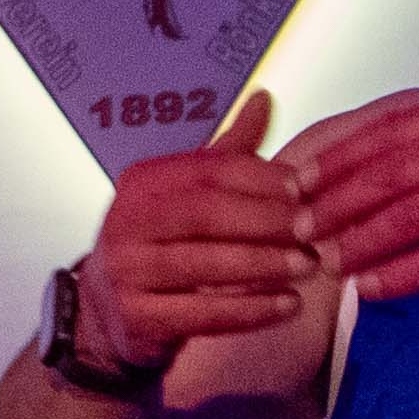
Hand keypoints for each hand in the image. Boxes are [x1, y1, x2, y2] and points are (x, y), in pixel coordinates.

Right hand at [77, 91, 312, 364]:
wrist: (106, 313)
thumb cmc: (161, 246)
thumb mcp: (187, 196)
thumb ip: (226, 155)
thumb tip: (263, 100)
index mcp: (143, 183)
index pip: (207, 170)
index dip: (260, 177)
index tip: (304, 188)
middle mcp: (126, 222)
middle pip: (205, 213)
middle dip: (266, 220)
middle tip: (312, 230)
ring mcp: (126, 272)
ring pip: (204, 264)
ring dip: (264, 265)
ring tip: (307, 266)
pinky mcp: (137, 318)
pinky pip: (203, 314)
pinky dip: (252, 310)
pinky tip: (287, 304)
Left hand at [297, 95, 418, 301]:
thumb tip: (387, 173)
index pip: (390, 132)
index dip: (339, 158)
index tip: (301, 180)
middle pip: (388, 173)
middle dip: (334, 201)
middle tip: (295, 225)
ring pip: (406, 217)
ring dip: (358, 241)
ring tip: (326, 261)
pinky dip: (400, 276)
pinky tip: (371, 288)